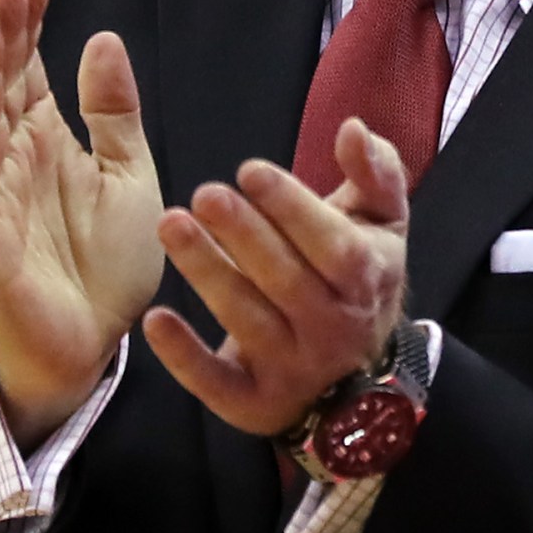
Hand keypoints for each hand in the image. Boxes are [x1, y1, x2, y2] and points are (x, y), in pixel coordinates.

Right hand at [0, 0, 163, 449]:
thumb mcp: (129, 178)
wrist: (90, 348)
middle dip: (2, 36)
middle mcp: (13, 160)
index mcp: (46, 141)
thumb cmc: (104, 266)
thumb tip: (102, 36)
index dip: (29, 27)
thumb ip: (115, 114)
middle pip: (0, 86)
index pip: (30, 70)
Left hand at [142, 117, 410, 437]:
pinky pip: (219, 385)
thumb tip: (354, 129)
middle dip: (245, 235)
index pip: (336, 247)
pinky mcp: (254, 403)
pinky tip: (154, 320)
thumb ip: (374, 172)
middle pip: (288, 282)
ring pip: (249, 324)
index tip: (250, 169)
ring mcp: (295, 370)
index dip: (294, 208)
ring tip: (170, 225)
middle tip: (204, 193)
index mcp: (366, 280)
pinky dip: (185, 357)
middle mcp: (335, 330)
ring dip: (208, 274)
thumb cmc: (354, 274)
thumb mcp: (379, 222)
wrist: (356, 374)